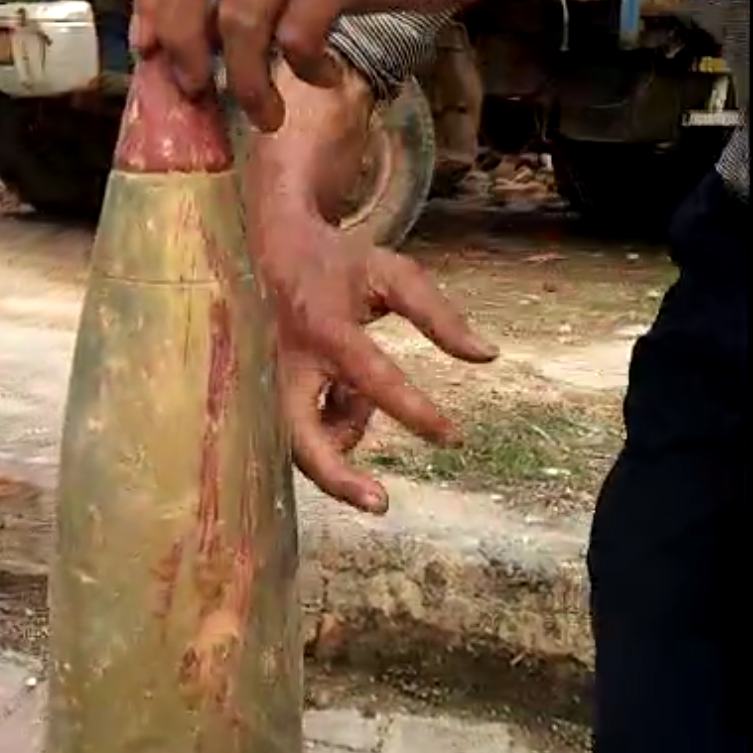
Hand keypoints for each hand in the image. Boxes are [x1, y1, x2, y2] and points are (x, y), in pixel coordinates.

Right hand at [242, 60, 496, 509]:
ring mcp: (269, 383)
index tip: (454, 437)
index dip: (415, 410)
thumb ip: (440, 316)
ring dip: (345, 430)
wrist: (272, 249)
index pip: (373, 375)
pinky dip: (330, 422)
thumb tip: (488, 356)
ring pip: (305, 439)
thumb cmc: (340, 264)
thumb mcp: (394, 276)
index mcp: (327, 327)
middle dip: (338, 478)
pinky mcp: (264, 397)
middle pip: (304, 435)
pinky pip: (302, 430)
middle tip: (381, 504)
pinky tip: (337, 394)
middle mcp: (290, 361)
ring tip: (357, 394)